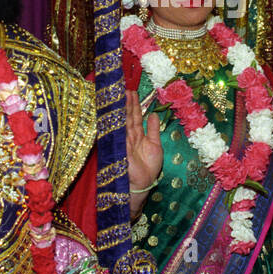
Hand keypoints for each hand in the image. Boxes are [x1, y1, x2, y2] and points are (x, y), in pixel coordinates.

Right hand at [126, 90, 162, 214]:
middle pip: (127, 116)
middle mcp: (129, 136)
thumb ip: (153, 129)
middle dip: (127, 102)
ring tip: (123, 94)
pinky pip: (119, 131)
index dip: (134, 105)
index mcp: (138, 136)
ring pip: (123, 121)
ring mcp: (123, 140)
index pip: (135, 117)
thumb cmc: (149, 168)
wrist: (143, 184)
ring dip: (123, 108)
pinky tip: (117, 111)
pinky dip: (118, 121)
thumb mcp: (155, 145)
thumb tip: (152, 114)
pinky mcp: (120, 146)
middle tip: (125, 88)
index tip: (132, 92)